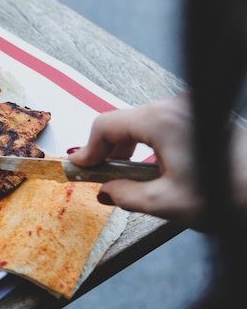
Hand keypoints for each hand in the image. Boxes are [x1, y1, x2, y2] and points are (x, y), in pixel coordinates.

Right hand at [68, 95, 205, 228]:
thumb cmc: (227, 195)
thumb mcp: (165, 203)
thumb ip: (124, 195)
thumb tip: (105, 191)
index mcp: (163, 120)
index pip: (107, 125)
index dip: (88, 148)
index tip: (81, 166)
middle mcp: (177, 106)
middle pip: (124, 121)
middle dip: (108, 149)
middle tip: (100, 175)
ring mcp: (192, 108)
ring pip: (143, 122)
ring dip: (129, 147)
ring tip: (127, 175)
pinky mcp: (202, 116)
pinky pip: (163, 124)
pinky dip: (149, 143)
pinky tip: (151, 166)